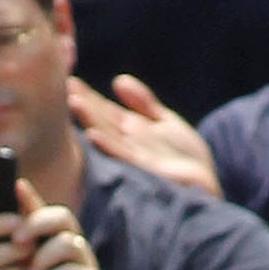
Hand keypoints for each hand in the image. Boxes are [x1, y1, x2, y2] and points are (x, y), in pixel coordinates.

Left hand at [21, 194, 118, 269]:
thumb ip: (13, 259)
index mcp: (56, 237)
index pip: (44, 209)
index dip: (31, 198)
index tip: (16, 187)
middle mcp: (74, 243)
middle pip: (62, 217)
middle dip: (37, 224)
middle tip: (15, 240)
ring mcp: (85, 262)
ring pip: (70, 243)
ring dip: (45, 256)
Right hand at [69, 71, 221, 196]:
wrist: (205, 189)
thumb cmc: (185, 161)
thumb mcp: (165, 122)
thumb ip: (143, 103)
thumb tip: (118, 81)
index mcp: (131, 133)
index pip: (105, 112)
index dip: (89, 96)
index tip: (70, 80)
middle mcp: (128, 145)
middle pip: (103, 121)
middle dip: (84, 104)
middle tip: (63, 86)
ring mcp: (134, 159)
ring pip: (108, 136)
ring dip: (90, 121)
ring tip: (73, 103)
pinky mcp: (145, 171)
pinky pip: (123, 157)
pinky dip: (107, 146)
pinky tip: (93, 136)